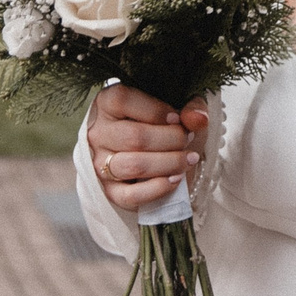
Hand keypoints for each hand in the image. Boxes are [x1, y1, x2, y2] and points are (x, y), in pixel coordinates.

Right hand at [89, 85, 206, 215]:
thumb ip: (192, 107)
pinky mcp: (109, 191)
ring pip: (134, 166)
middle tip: (188, 139)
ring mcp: (99, 164)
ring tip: (188, 159)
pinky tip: (176, 179)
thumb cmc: (165, 126)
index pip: (122, 100)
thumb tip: (198, 118)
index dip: (154, 110)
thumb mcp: (179, 108)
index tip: (177, 118)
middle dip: (170, 139)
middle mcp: (98, 133)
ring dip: (169, 163)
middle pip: (134, 137)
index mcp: (107, 104)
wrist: (160, 157)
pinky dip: (158, 188)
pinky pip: (131, 195)